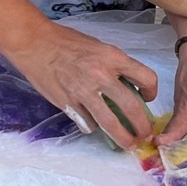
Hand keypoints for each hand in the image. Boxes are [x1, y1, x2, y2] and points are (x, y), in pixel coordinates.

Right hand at [4, 22, 157, 150]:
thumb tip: (127, 86)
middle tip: (145, 134)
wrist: (35, 43)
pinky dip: (93, 127)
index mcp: (112, 57)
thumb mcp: (98, 47)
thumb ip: (113, 65)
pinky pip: (88, 124)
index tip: (147, 98)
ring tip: (128, 144)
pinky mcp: (68, 105)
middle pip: (132, 108)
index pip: (146, 78)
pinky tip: (93, 125)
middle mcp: (102, 76)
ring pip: (111, 124)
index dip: (152, 91)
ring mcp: (84, 93)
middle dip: (143, 126)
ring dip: (123, 138)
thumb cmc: (66, 41)